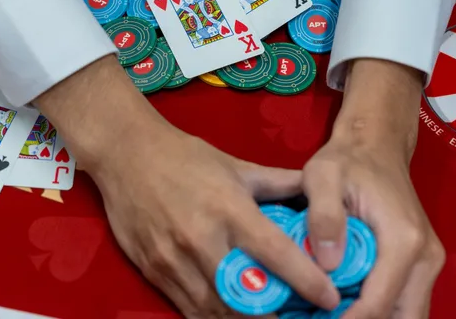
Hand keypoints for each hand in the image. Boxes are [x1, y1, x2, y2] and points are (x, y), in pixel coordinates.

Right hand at [36, 56, 340, 317]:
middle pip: (246, 297)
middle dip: (277, 316)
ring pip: (217, 311)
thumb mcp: (236, 164)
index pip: (275, 253)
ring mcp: (174, 260)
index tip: (330, 298)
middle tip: (300, 317)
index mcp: (229, 208)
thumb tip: (317, 193)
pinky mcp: (154, 272)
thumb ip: (278, 183)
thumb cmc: (185, 156)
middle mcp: (202, 239)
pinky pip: (190, 310)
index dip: (306, 280)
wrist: (125, 153)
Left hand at [303, 59, 444, 318]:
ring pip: (407, 313)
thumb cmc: (347, 159)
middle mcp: (426, 257)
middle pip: (403, 318)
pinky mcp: (422, 263)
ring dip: (373, 316)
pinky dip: (379, 308)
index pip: (379, 303)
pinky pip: (404, 300)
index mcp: (404, 240)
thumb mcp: (322, 176)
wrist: (377, 144)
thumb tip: (327, 263)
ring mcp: (428, 262)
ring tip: (330, 312)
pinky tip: (345, 301)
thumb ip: (323, 216)